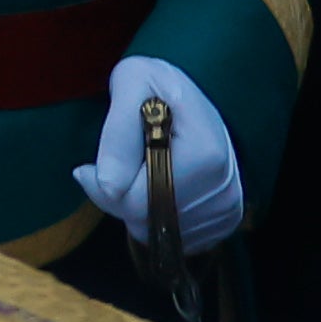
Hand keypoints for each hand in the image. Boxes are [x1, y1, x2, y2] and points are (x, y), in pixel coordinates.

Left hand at [77, 55, 242, 259]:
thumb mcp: (131, 84)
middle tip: (122, 161)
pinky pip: (172, 237)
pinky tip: (160, 187)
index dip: (106, 183)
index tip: (93, 165)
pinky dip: (157, 218)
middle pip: (146, 221)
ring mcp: (227, 210)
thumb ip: (117, 133)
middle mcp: (224, 190)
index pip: (137, 199)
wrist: (194, 103)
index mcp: (205, 155)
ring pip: (156, 233)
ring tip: (144, 169)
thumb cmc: (159, 88)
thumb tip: (108, 186)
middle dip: (120, 196)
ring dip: (137, 208)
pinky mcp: (224, 222)